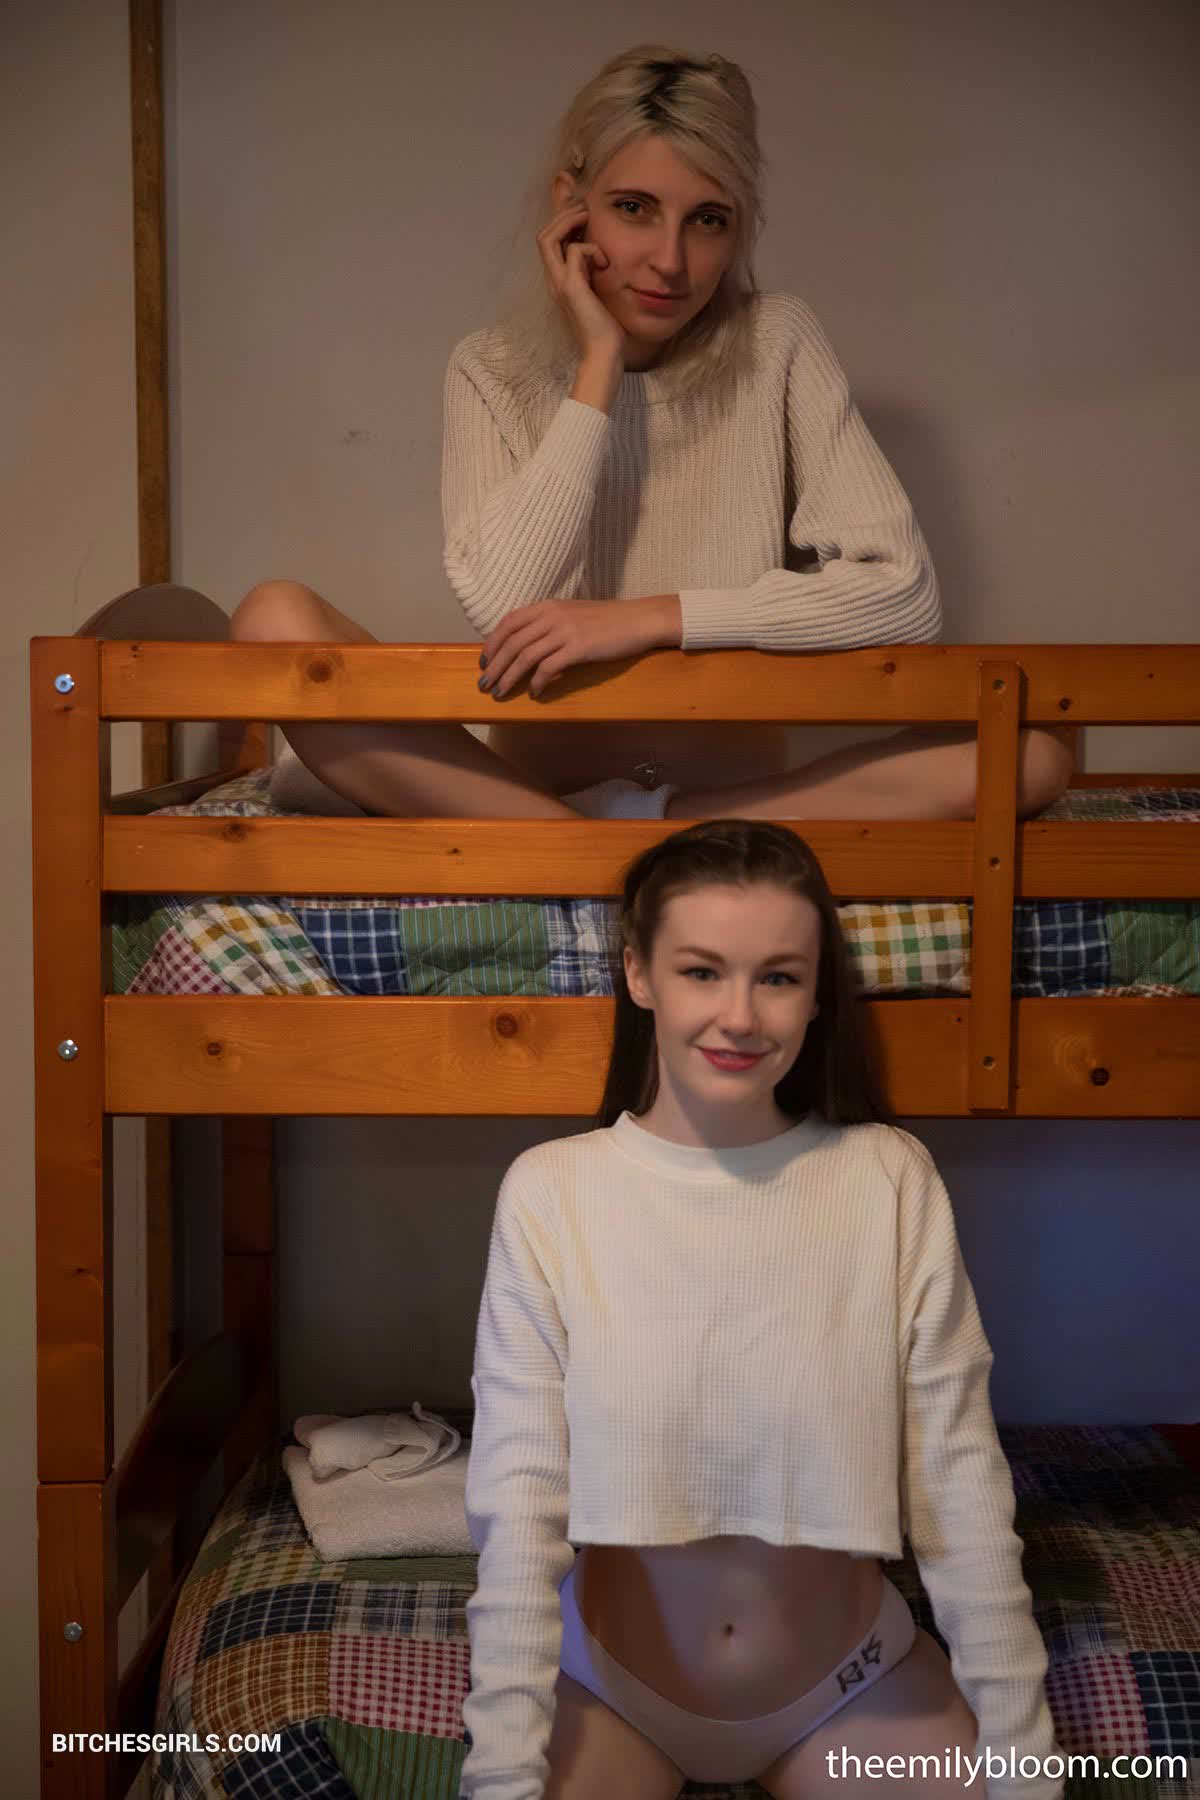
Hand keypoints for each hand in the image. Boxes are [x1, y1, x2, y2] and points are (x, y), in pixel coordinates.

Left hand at [478, 599, 661, 698]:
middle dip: (494, 666)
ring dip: (509, 678)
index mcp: (548, 606)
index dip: (491, 643)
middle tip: (484, 685)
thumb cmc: (607, 621)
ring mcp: (565, 631)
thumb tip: (529, 648)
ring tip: (501, 693)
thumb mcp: (572, 615)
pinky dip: (537, 683)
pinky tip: (535, 694)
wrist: (638, 620)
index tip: (484, 661)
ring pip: (525, 657)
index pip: (508, 623)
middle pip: (512, 643)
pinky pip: (548, 668)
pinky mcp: (578, 648)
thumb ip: (549, 626)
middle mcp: (552, 615)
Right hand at [537, 194, 624, 366]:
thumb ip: (592, 271)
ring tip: (587, 217)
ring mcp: (559, 283)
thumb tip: (598, 252)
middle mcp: (553, 280)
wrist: (604, 351)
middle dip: (562, 214)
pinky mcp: (571, 288)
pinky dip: (590, 248)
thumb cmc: (605, 326)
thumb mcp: (598, 290)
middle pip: (543, 235)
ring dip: (567, 221)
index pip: (549, 242)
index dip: (561, 221)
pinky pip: (573, 252)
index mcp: (559, 280)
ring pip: (548, 238)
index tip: (583, 214)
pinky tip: (604, 262)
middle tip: (585, 208)